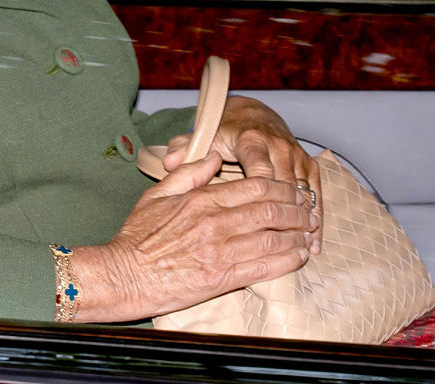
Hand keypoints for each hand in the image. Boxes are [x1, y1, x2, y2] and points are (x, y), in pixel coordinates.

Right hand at [68, 152, 316, 323]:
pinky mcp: (223, 278)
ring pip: (274, 238)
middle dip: (297, 210)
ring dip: (298, 235)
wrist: (124, 275)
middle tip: (309, 210)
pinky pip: (266, 267)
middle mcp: (215, 223)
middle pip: (271, 211)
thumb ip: (188, 173)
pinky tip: (299, 256)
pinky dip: (288, 260)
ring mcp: (221, 252)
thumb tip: (214, 157)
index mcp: (201, 200)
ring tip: (309, 233)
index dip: (281, 188)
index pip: (255, 187)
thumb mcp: (157, 195)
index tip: (293, 190)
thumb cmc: (137, 236)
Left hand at [164, 95, 321, 253]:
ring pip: (304, 192)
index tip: (257, 225)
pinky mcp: (308, 164)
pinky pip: (316, 192)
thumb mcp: (201, 137)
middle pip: (286, 186)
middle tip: (283, 246)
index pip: (260, 171)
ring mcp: (296, 155)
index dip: (261, 199)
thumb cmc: (222, 132)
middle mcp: (278, 146)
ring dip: (305, 221)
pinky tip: (314, 241)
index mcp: (251, 141)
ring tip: (304, 250)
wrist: (251, 114)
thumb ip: (184, 149)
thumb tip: (169, 162)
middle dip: (287, 217)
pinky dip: (315, 217)